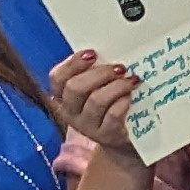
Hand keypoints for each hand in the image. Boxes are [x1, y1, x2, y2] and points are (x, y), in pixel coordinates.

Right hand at [45, 50, 145, 168]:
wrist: (124, 140)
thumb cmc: (110, 106)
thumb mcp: (98, 89)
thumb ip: (96, 73)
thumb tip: (111, 49)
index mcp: (64, 97)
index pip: (57, 78)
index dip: (73, 63)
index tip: (93, 53)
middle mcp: (71, 112)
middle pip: (75, 88)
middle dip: (99, 73)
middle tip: (119, 67)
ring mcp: (88, 126)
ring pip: (95, 101)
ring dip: (116, 86)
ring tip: (131, 80)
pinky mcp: (107, 136)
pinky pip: (112, 115)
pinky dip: (123, 102)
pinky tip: (131, 97)